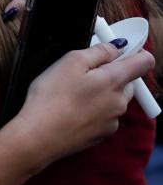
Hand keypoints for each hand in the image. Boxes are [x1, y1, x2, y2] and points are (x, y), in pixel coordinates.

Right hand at [10, 43, 154, 166]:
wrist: (39, 137)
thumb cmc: (51, 96)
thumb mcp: (69, 62)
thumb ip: (98, 51)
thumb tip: (117, 48)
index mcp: (115, 81)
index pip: (144, 62)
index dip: (134, 53)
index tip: (115, 53)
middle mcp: (120, 102)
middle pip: (128, 82)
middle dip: (111, 75)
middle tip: (82, 75)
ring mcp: (112, 122)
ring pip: (114, 100)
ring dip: (101, 94)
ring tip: (72, 96)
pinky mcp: (101, 136)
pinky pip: (104, 117)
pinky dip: (93, 111)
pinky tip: (71, 111)